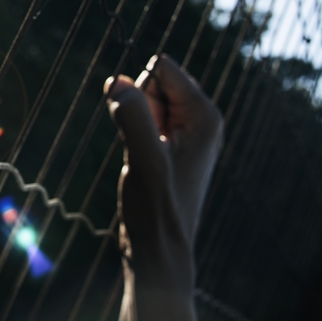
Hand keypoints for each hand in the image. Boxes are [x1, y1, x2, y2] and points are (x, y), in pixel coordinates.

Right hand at [104, 54, 222, 320]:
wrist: (159, 252)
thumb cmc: (157, 211)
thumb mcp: (145, 162)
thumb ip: (133, 118)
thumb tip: (116, 81)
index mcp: (204, 116)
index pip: (161, 68)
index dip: (140, 92)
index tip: (143, 129)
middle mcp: (199, 119)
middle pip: (152, 82)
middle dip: (136, 108)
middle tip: (144, 149)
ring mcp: (183, 132)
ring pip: (142, 102)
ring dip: (132, 124)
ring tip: (144, 160)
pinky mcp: (167, 145)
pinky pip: (140, 120)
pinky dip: (131, 135)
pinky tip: (140, 164)